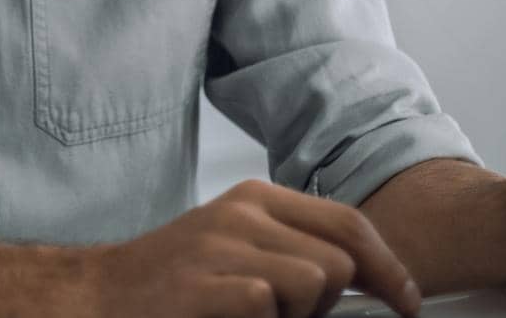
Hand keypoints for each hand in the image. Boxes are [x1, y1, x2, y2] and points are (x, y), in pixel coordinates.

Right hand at [89, 179, 423, 317]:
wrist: (99, 298)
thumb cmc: (172, 283)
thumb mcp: (236, 249)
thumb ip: (291, 250)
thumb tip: (362, 278)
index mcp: (256, 198)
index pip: (348, 222)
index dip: (388, 265)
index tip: (407, 300)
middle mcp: (243, 212)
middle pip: (338, 259)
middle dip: (330, 302)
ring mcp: (222, 245)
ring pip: (314, 281)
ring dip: (297, 316)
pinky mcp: (205, 283)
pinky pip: (269, 303)